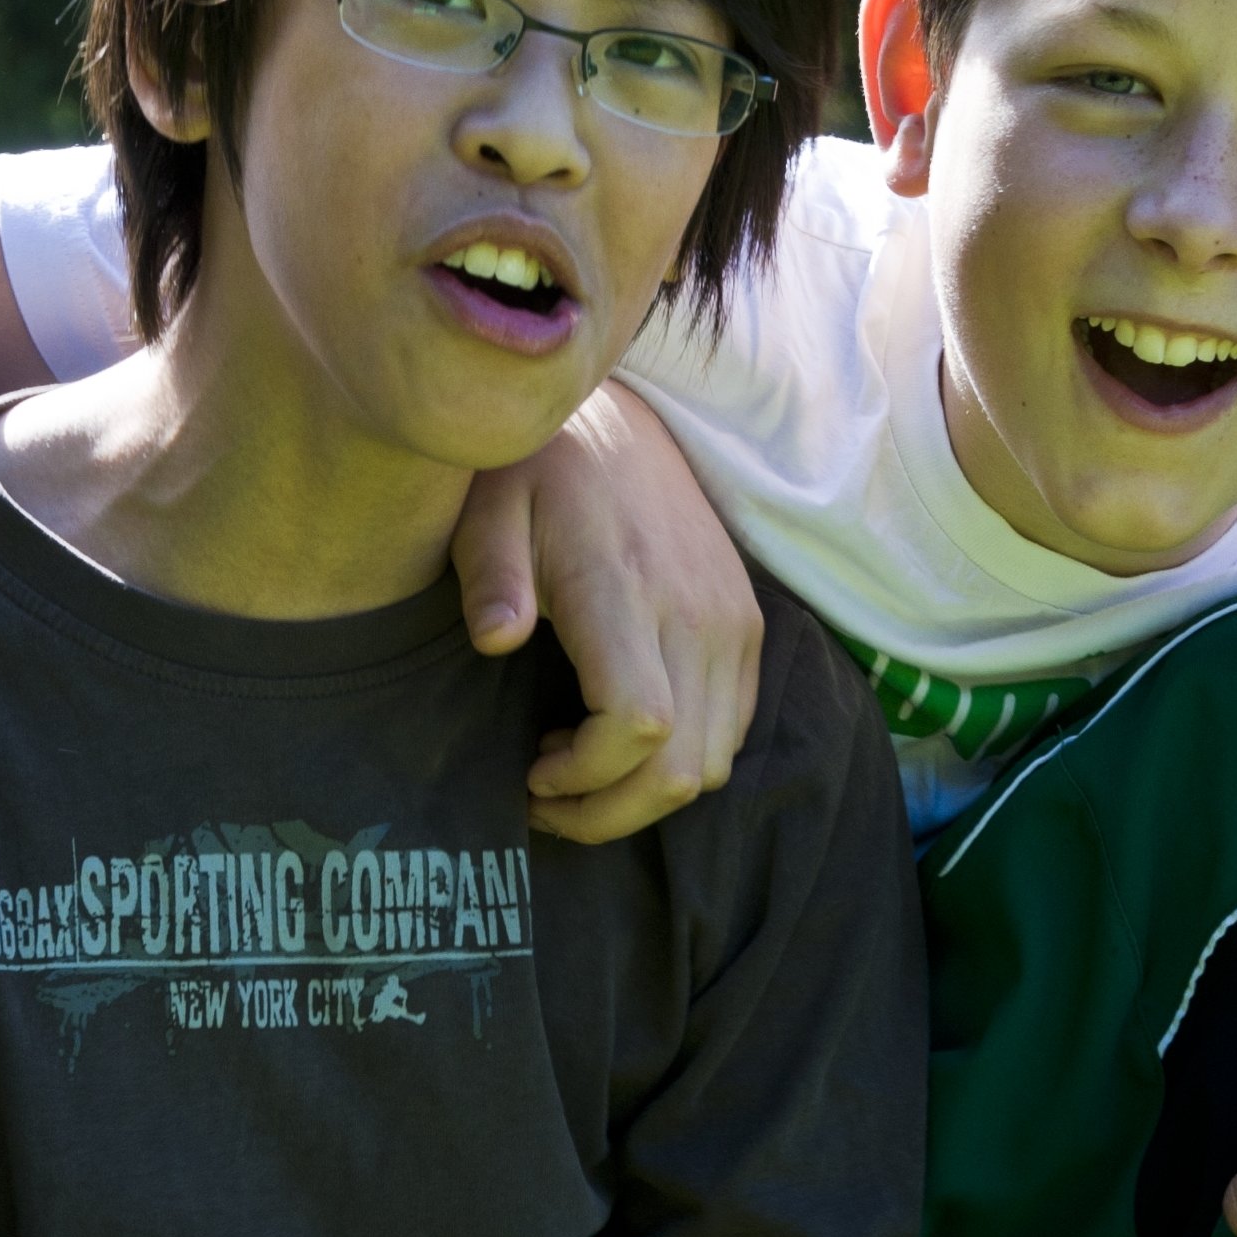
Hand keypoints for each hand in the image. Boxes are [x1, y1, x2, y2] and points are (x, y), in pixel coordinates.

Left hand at [452, 383, 760, 844]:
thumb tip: (496, 638)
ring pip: (714, 762)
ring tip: (575, 764)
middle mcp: (696, 614)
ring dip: (643, 792)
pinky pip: (731, 730)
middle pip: (682, 767)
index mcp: (625, 587)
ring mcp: (732, 623)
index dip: (586, 777)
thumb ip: (491, 575)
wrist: (619, 424)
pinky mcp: (746, 626)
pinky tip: (618, 735)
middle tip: (543, 797)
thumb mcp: (490, 508)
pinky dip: (680, 759)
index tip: (531, 770)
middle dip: (609, 811)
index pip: (639, 725)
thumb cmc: (537, 473)